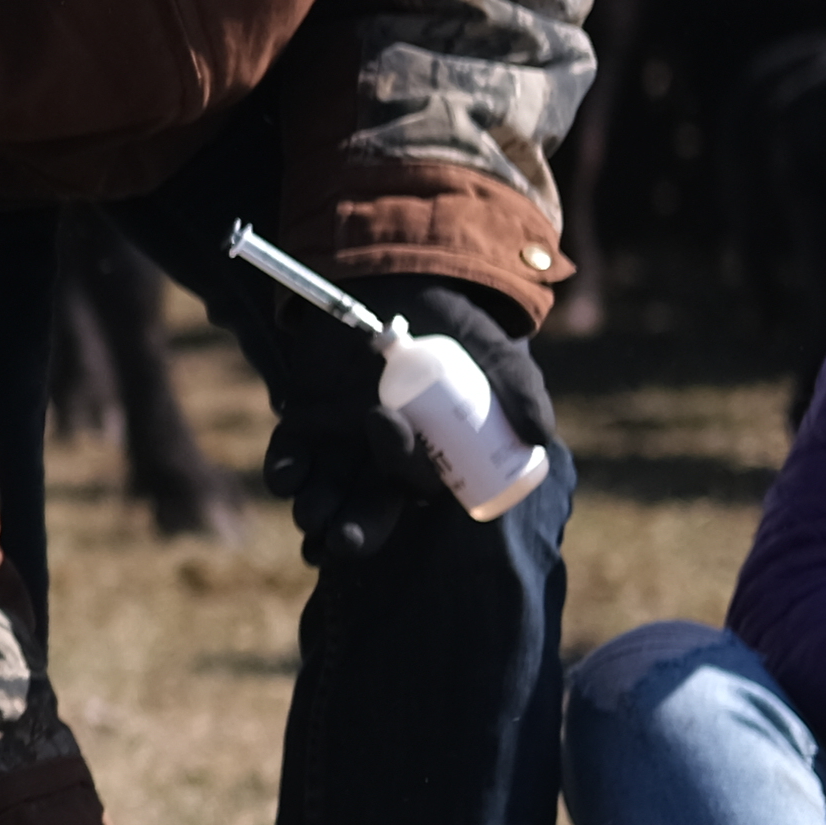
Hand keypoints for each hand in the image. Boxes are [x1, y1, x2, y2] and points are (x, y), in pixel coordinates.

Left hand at [251, 275, 553, 568]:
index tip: (392, 430)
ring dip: (316, 511)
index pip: (419, 482)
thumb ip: (518, 388)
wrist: (399, 282)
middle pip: (369, 509)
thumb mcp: (494, 351)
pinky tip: (288, 477)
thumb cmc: (455, 325)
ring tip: (313, 516)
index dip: (407, 474)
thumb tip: (540, 437)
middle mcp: (383, 460)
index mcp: (431, 455)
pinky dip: (286, 471)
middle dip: (357, 530)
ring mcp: (340, 446)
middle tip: (344, 541)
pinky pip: (289, 459)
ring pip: (326, 494)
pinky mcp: (302, 424)